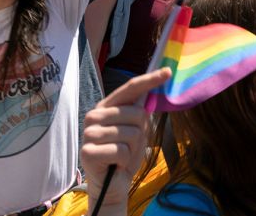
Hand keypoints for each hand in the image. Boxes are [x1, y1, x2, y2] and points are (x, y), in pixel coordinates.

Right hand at [81, 67, 170, 207]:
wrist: (112, 184)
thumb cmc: (124, 155)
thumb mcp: (136, 130)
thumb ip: (139, 111)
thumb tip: (150, 90)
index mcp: (106, 107)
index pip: (130, 88)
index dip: (149, 79)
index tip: (167, 72)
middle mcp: (94, 116)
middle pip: (135, 113)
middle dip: (140, 133)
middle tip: (129, 146)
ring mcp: (88, 133)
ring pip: (130, 133)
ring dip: (132, 149)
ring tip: (121, 156)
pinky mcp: (88, 151)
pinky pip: (121, 151)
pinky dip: (124, 160)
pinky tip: (115, 164)